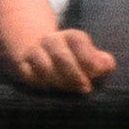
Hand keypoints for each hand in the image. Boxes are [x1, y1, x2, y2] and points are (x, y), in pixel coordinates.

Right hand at [0, 1, 119, 95]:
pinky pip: (30, 75)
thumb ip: (102, 62)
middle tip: (85, 88)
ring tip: (70, 91)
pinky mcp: (23, 65)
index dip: (87, 55)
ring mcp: (36, 52)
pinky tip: (53, 91)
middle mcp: (51, 41)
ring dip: (58, 81)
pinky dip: (41, 83)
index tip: (96, 71)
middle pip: (61, 55)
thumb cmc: (74, 61)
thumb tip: (106, 65)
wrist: (40, 53)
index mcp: (70, 37)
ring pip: (44, 66)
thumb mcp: (90, 58)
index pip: (78, 40)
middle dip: (74, 73)